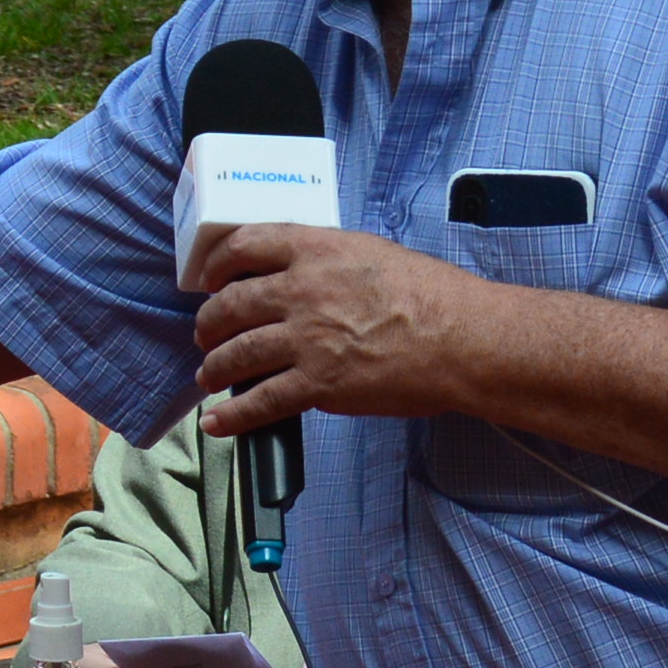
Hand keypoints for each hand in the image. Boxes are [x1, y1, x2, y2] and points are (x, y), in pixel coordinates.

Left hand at [189, 225, 490, 435]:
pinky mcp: (318, 385)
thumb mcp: (372, 253)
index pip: (244, 244)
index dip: (217, 264)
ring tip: (209, 374)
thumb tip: (296, 272)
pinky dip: (233, 415)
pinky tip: (217, 422)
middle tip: (206, 333)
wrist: (462, 340)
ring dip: (215, 367)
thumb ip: (326, 259)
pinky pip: (260, 401)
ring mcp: (306, 340)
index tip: (209, 279)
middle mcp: (301, 292)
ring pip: (237, 353)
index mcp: (315, 251)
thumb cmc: (431, 295)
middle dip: (209, 322)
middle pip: (230, 304)